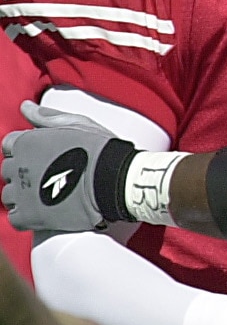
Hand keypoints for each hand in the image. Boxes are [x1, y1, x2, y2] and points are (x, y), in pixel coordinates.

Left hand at [1, 102, 128, 232]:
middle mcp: (18, 165)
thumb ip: (47, 117)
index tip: (43, 156)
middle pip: (8, 170)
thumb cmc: (102, 149)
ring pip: (9, 195)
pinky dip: (26, 217)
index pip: (10, 145)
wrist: (116, 180)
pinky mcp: (30, 215)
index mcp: (26, 142)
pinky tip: (44, 213)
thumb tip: (25, 106)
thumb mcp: (77, 124)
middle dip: (24, 173)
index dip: (26, 151)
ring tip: (47, 197)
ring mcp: (21, 192)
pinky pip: (15, 218)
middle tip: (49, 177)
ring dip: (23, 196)